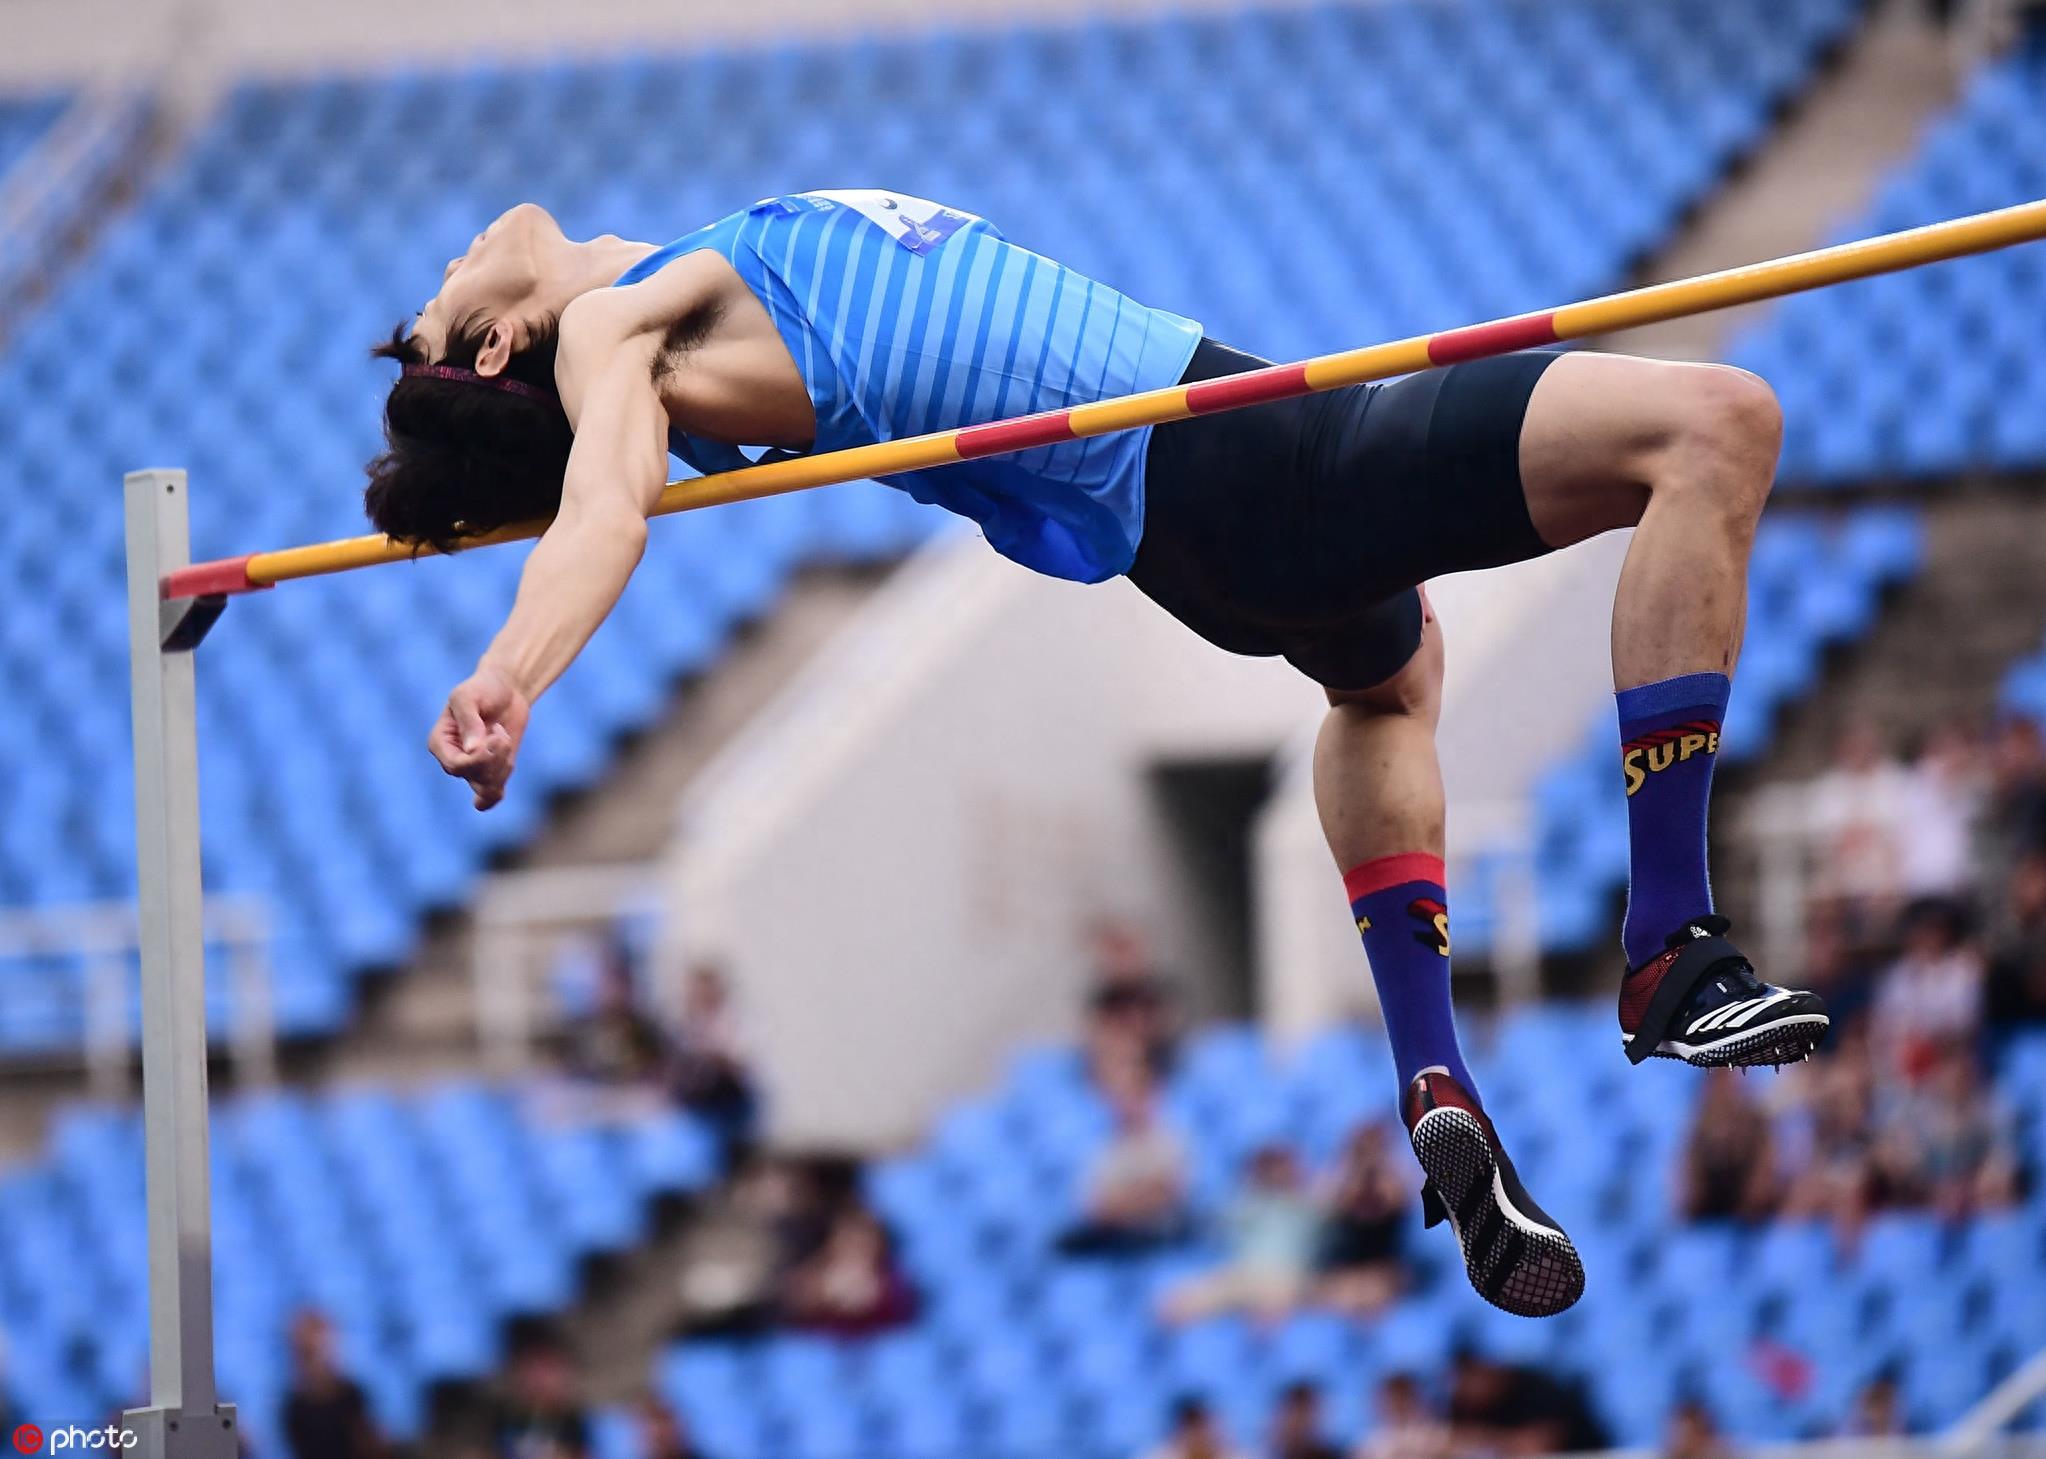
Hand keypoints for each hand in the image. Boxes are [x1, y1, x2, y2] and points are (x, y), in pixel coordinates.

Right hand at [428, 665, 530, 809]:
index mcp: (439, 742)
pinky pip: (492, 794)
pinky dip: (501, 783)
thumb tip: (472, 750)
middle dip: (495, 758)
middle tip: (501, 734)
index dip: (479, 758)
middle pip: (472, 777)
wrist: (506, 690)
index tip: (495, 737)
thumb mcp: (469, 696)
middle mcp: (452, 759)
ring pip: (485, 788)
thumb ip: (468, 720)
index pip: (455, 766)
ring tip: (504, 739)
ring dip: (503, 765)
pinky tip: (506, 766)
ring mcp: (471, 769)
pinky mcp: (490, 772)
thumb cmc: (483, 689)